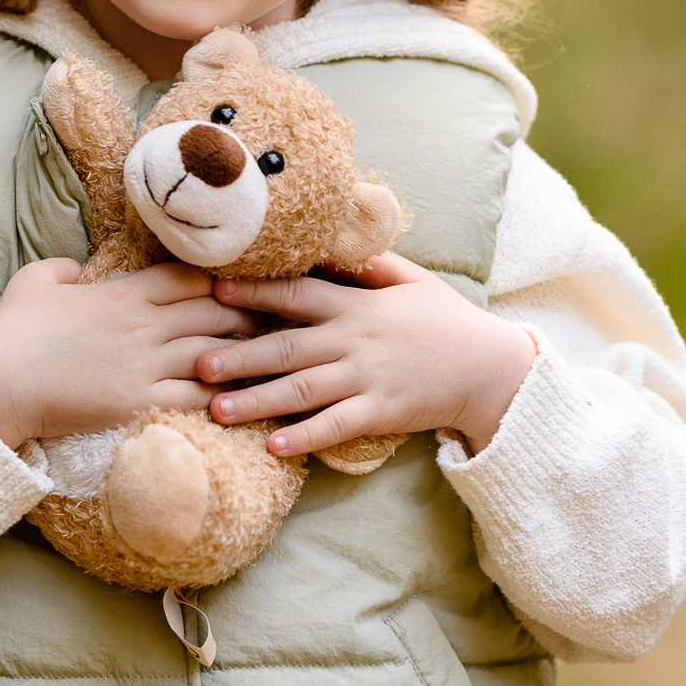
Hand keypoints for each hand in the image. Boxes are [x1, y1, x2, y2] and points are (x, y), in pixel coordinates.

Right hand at [0, 259, 250, 447]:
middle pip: (212, 314)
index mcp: (122, 293)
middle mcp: (142, 326)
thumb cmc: (12, 331)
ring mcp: (143, 365)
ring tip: (267, 361)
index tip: (236, 289)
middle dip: (243, 317)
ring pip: (211, 355)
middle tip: (267, 323)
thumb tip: (76, 268)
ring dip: (242, 357)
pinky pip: (194, 398)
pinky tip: (240, 401)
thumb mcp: (35, 281)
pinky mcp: (138, 403)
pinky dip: (221, 398)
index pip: (187, 279)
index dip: (217, 281)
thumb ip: (62, 268)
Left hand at [200, 253, 536, 456]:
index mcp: (356, 306)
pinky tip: (272, 447)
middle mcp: (355, 341)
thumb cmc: (444, 320)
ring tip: (216, 411)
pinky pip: (336, 426)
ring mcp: (367, 379)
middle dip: (239, 355)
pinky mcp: (381, 413)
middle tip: (196, 363)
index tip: (213, 291)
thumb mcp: (411, 279)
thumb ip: (367, 263)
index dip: (254, 293)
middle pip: (287, 347)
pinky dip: (304, 437)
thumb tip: (327, 239)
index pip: (297, 295)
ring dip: (258, 401)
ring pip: (303, 390)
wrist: (489, 367)